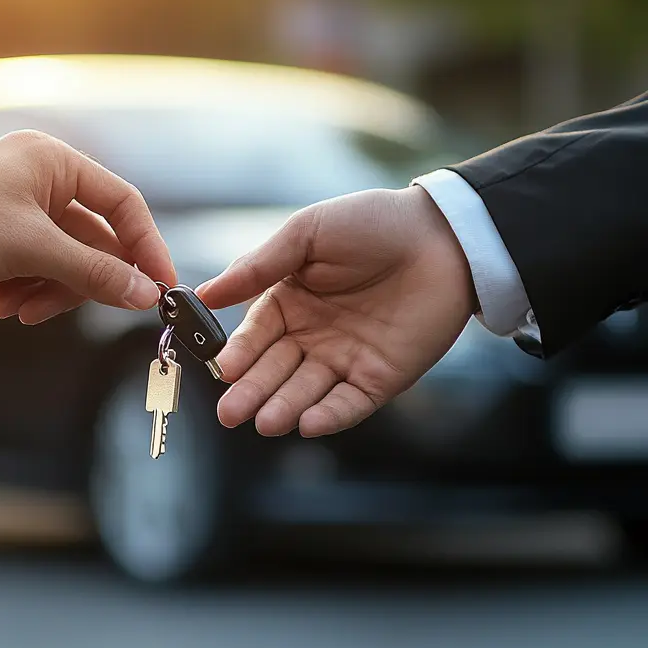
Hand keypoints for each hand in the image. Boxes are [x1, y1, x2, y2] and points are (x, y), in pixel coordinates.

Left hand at [0, 130, 174, 319]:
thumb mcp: (28, 248)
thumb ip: (93, 271)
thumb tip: (143, 292)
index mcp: (52, 162)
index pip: (122, 203)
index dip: (145, 246)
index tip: (160, 287)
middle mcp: (39, 181)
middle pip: (93, 241)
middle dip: (78, 281)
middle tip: (68, 309)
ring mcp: (18, 212)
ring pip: (64, 262)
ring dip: (48, 292)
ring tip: (17, 309)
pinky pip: (36, 270)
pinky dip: (25, 291)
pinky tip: (1, 304)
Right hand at [196, 186, 477, 436]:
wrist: (444, 235)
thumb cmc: (372, 224)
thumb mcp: (306, 234)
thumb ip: (257, 267)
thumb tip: (203, 293)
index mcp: (289, 301)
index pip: (255, 335)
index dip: (240, 353)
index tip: (224, 370)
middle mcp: (312, 335)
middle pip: (275, 370)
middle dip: (253, 393)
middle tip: (231, 415)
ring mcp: (345, 359)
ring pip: (306, 392)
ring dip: (285, 408)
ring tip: (266, 423)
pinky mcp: (380, 378)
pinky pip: (350, 403)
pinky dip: (329, 415)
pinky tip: (308, 423)